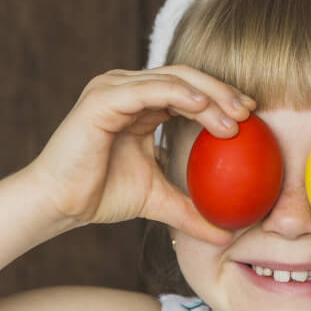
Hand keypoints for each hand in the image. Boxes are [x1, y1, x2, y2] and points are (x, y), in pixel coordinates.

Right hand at [24, 65, 254, 242]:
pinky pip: (148, 89)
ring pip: (173, 79)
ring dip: (207, 95)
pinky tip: (202, 106)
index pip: (189, 89)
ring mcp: (114, 88)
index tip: (251, 116)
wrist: (58, 206)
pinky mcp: (102, 98)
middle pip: (186, 77)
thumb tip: (228, 233)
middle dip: (221, 91)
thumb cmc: (100, 195)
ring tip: (232, 119)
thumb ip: (191, 208)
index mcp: (141, 103)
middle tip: (249, 113)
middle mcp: (128, 88)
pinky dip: (178, 94)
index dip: (221, 97)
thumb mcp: (158, 199)